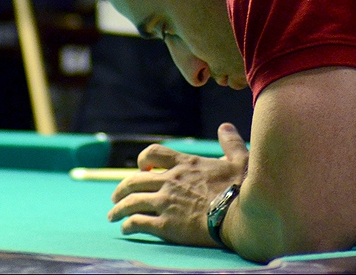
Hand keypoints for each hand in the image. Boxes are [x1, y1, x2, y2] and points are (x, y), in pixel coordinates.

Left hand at [108, 123, 248, 246]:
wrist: (240, 216)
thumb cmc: (242, 188)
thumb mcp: (240, 160)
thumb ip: (230, 143)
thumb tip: (226, 127)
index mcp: (185, 164)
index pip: (153, 153)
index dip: (143, 160)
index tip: (141, 169)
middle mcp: (170, 181)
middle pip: (134, 180)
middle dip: (121, 188)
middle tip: (115, 196)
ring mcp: (166, 202)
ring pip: (131, 202)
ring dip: (118, 208)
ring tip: (112, 215)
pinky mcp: (166, 224)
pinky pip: (139, 222)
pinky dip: (129, 225)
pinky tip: (126, 229)